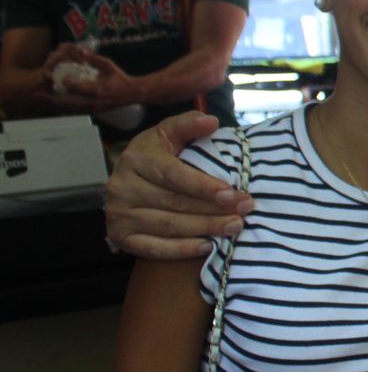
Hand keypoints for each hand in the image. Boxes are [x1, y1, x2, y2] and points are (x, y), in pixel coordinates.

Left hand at [45, 47, 138, 112]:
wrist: (132, 93)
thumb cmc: (120, 78)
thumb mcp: (108, 65)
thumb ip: (94, 58)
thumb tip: (80, 50)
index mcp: (97, 89)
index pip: (75, 87)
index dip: (64, 81)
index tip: (60, 75)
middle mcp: (93, 102)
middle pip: (67, 103)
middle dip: (51, 99)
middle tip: (37, 94)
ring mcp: (92, 108)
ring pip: (69, 110)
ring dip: (54, 105)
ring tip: (41, 100)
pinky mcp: (92, 112)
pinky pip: (74, 112)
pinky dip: (62, 109)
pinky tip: (54, 105)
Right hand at [104, 112, 252, 258]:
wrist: (130, 179)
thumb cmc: (158, 154)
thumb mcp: (169, 133)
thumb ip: (189, 125)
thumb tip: (211, 122)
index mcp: (136, 158)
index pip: (173, 175)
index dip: (204, 186)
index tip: (232, 193)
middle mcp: (122, 187)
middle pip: (174, 202)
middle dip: (214, 209)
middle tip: (244, 211)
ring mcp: (119, 214)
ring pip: (168, 226)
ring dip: (205, 229)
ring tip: (234, 227)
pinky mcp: (121, 237)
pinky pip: (154, 248)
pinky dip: (182, 250)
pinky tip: (208, 246)